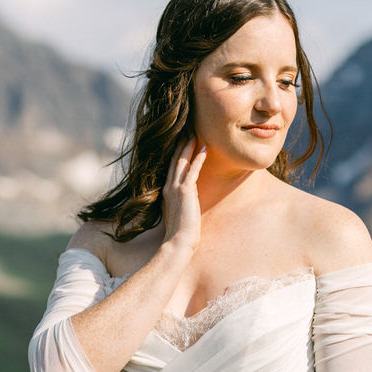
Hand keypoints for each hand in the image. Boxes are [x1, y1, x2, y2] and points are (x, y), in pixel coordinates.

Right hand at [162, 134, 207, 253]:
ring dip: (188, 145)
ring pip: (181, 161)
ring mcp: (176, 188)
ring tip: (194, 132)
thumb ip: (180, 204)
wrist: (178, 242)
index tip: (181, 140)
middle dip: (180, 143)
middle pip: (174, 159)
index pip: (172, 167)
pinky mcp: (185, 192)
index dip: (176, 153)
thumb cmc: (180, 234)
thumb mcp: (179, 214)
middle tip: (186, 128)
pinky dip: (198, 158)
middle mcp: (169, 187)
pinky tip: (204, 148)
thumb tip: (186, 202)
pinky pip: (192, 170)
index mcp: (167, 192)